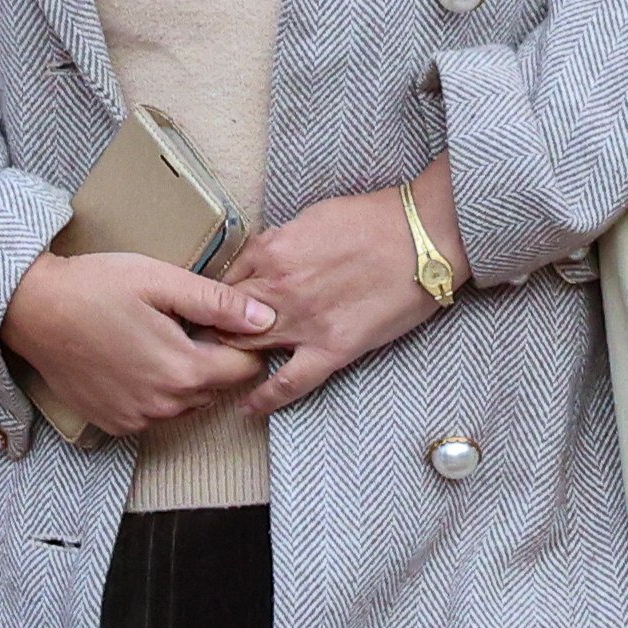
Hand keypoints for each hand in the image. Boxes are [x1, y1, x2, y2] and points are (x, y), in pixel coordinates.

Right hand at [1, 250, 274, 439]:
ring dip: (180, 376)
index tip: (210, 320)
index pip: (246, 368)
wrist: (30, 309)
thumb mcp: (159, 280)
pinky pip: (153, 412)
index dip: (237, 340)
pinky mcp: (114, 423)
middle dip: (208, 358)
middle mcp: (165, 406)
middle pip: (216, 387)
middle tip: (174, 323)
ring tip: (147, 339)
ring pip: (186, 401)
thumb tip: (267, 318)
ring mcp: (138, 419)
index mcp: (184, 370)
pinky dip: (150, 391)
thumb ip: (218, 303)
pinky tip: (127, 360)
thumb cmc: (93, 287)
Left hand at [223, 161, 461, 413]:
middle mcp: (277, 288)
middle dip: (211, 330)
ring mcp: (303, 321)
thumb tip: (260, 263)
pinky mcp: (333, 348)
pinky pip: (290, 382)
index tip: (208, 311)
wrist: (422, 238)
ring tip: (219, 370)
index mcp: (269, 251)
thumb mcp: (308, 219)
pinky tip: (248, 408)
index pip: (221, 282)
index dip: (212, 299)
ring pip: (246, 347)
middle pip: (224, 318)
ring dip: (231, 358)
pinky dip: (265, 398)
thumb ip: (277, 244)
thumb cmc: (371, 220)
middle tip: (205, 343)